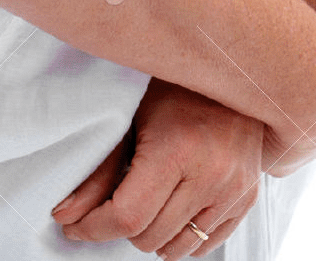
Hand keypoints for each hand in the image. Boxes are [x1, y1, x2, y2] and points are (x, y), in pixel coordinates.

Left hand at [52, 79, 263, 257]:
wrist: (233, 72)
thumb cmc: (179, 88)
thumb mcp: (132, 118)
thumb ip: (99, 171)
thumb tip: (66, 214)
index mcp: (178, 149)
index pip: (127, 217)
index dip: (93, 228)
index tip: (77, 225)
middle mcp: (212, 174)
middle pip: (149, 237)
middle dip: (123, 226)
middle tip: (117, 199)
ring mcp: (235, 189)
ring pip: (177, 249)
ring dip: (154, 234)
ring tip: (148, 201)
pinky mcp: (249, 198)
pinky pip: (206, 244)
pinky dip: (183, 236)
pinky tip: (174, 207)